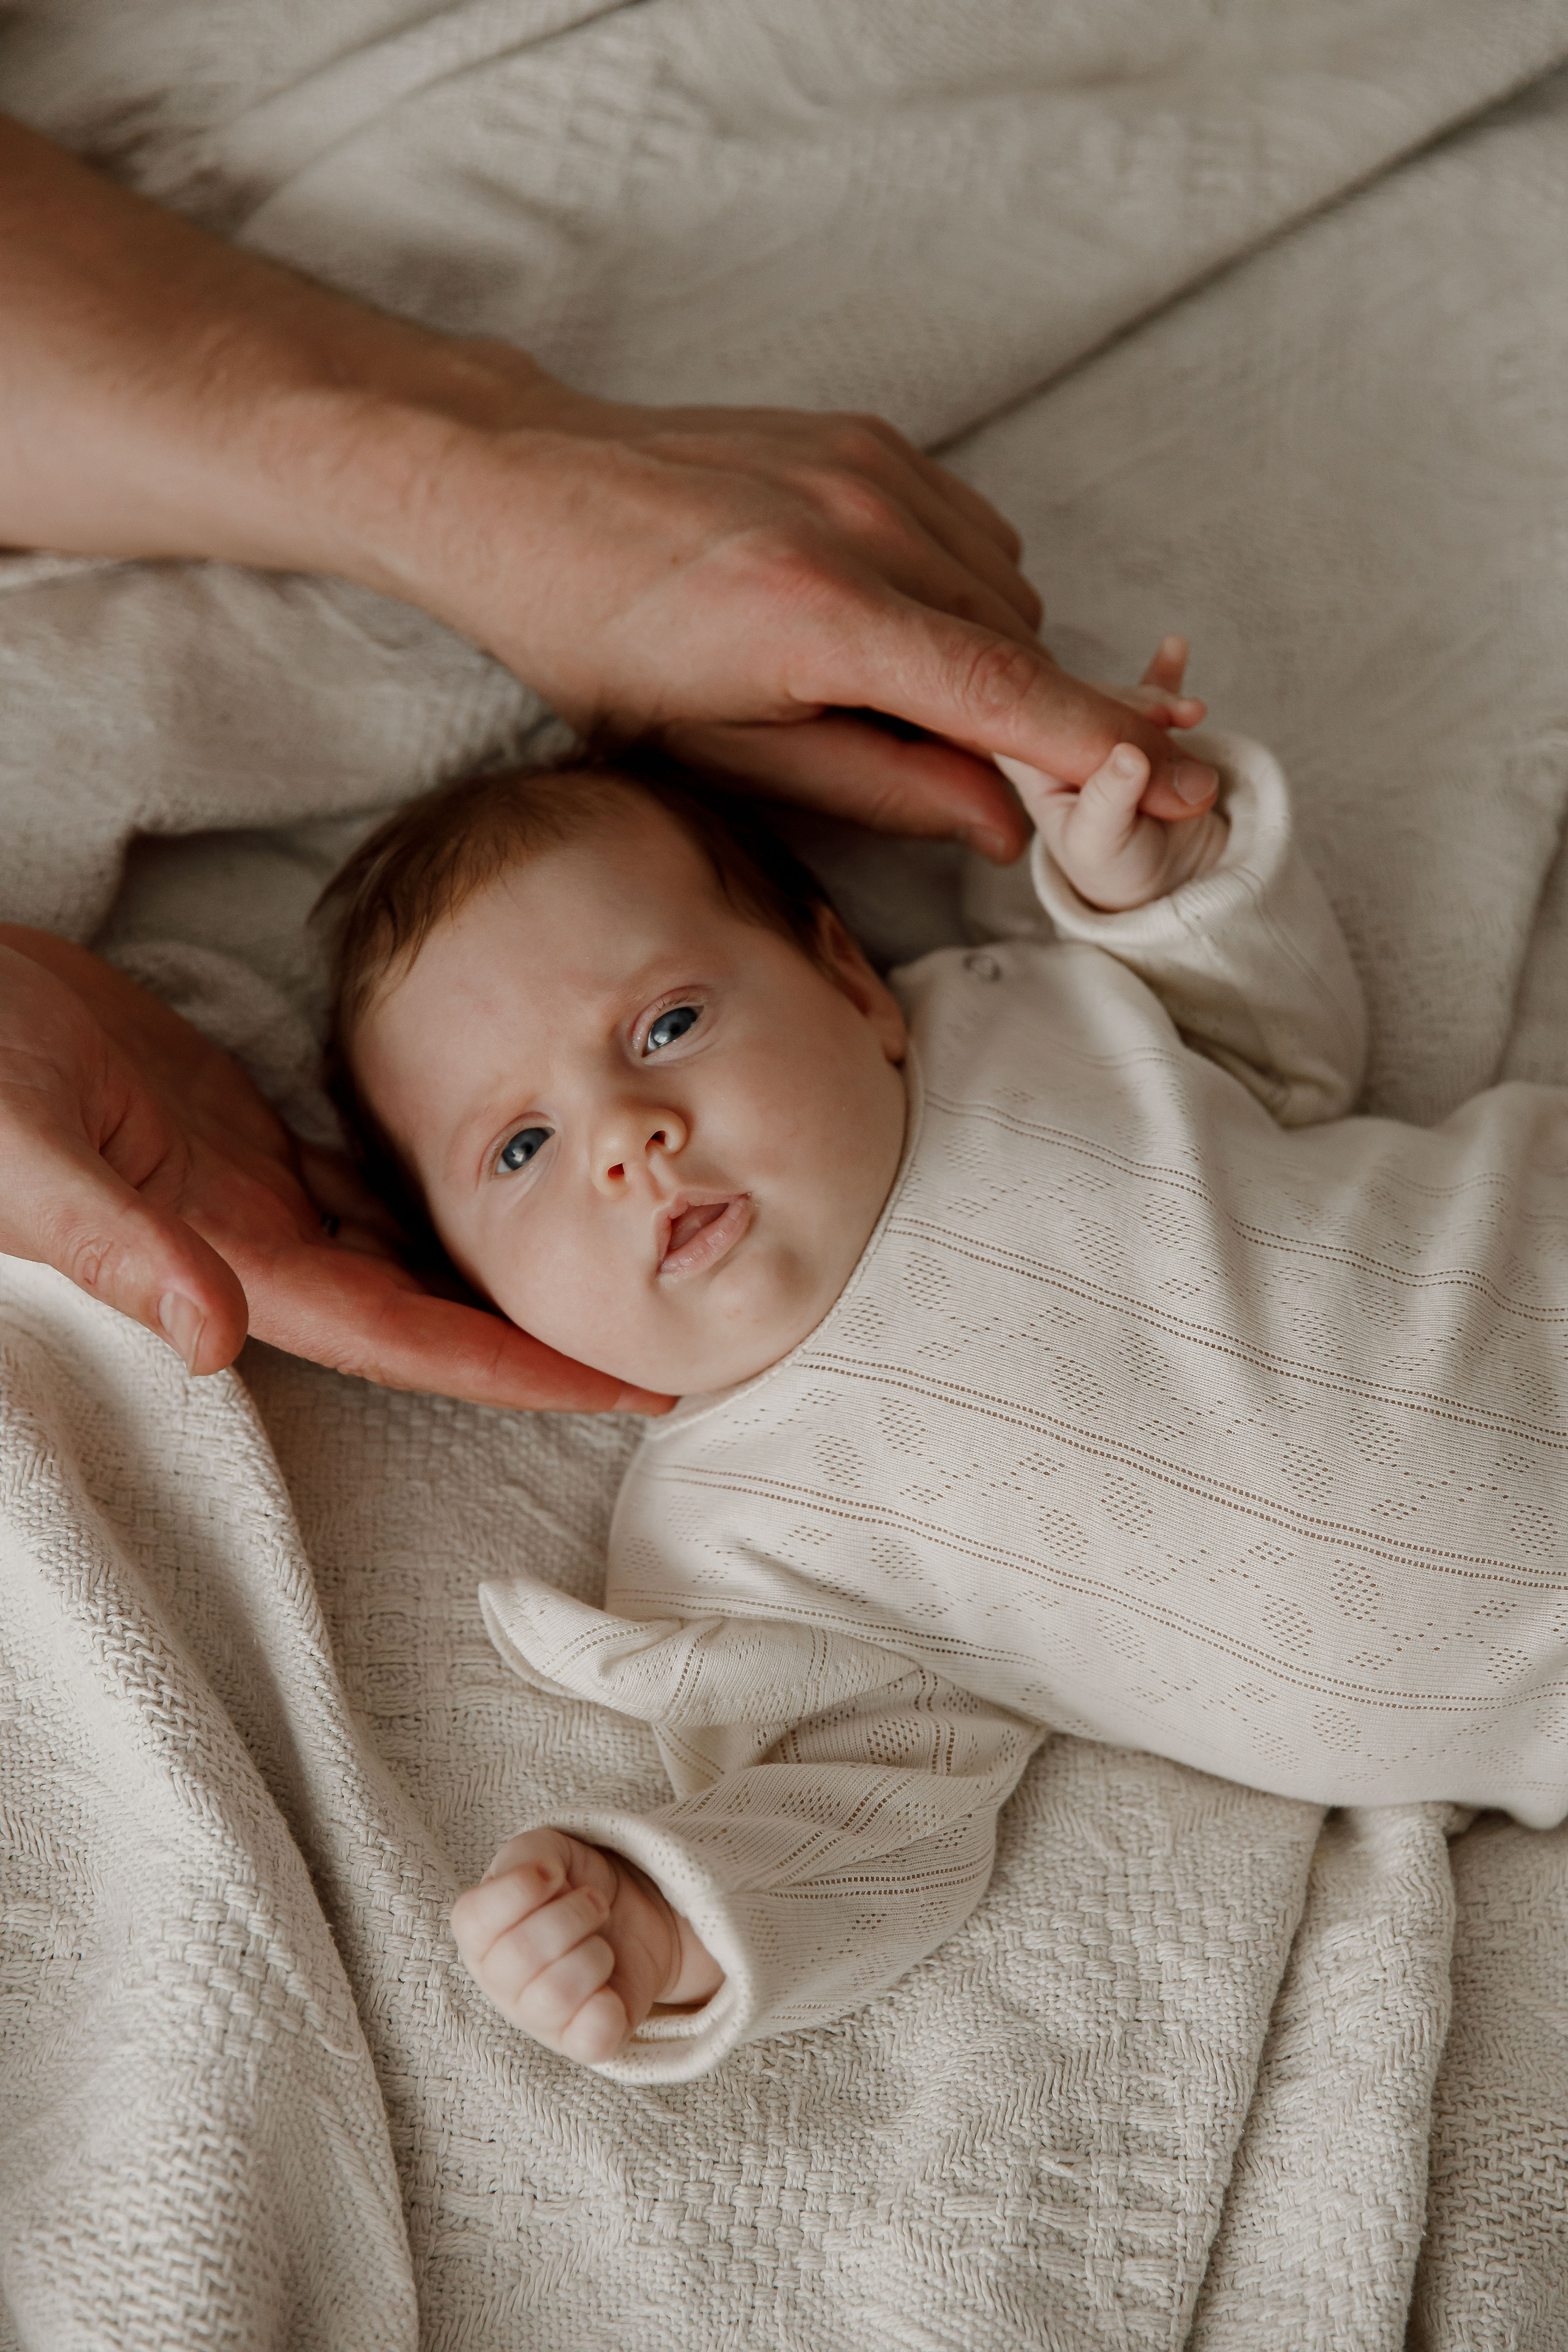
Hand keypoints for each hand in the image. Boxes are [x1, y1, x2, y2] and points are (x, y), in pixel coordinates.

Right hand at [0, 928, 664, 1408]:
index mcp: (227, 1262)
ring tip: (597, 1276)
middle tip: (659, 1343)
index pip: (404, 1339)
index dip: (515, 1370)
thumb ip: (118, 1244)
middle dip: (533, 1341)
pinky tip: (487, 1188)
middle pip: (425, 1313)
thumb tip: (214, 1335)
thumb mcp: (29, 1154)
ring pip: (398, 1251)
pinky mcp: (230, 1135)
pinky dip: (424, 1196)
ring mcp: (244, 1191)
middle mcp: (251, 1245)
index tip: (625, 1387)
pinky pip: (354, 1181)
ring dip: (488, 1274)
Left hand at [392, 378, 1218, 860]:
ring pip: (1005, 594)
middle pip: (1021, 651)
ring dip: (983, 657)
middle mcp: (867, 525)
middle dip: (1022, 724)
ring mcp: (873, 468)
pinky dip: (957, 593)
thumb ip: (878, 788)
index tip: (1196, 791)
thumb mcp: (724, 756)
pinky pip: (971, 536)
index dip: (1110, 755)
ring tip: (874, 683)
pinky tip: (878, 616)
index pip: (1010, 698)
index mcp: (823, 618)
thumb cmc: (605, 646)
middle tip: (955, 773)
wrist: (526, 494)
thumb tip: (1004, 825)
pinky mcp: (868, 438)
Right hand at [450, 1827, 723, 2063]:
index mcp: (481, 1936)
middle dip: (572, 1914)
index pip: (473, 1919)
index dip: (519, 1889)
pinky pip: (592, 2037)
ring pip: (556, 1994)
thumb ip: (525, 1854)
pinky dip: (609, 2006)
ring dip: (594, 1953)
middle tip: (594, 1904)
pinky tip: (610, 1986)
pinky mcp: (583, 2043)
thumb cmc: (573, 1885)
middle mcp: (500, 1984)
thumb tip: (538, 1873)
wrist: (633, 1915)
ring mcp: (539, 2020)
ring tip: (601, 1941)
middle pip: (520, 1954)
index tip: (555, 1872)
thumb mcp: (546, 1852)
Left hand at [998, 637, 1228, 910]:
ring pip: (1119, 696)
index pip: (1024, 721)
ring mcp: (1101, 731)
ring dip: (1156, 697)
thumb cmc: (1115, 869)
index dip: (1059, 707)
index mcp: (1030, 767)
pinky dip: (1165, 675)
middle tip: (1168, 718)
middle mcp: (1061, 742)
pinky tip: (1175, 648)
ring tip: (1193, 713)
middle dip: (1127, 705)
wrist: (1167, 875)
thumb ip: (1110, 801)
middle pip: (1082, 699)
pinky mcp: (1139, 727)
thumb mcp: (1100, 844)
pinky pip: (1148, 692)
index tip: (1111, 717)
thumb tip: (1132, 756)